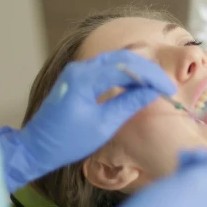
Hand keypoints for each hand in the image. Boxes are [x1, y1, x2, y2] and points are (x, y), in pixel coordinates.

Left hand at [0, 50, 174, 192]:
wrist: (36, 148)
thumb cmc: (68, 142)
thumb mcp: (104, 125)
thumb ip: (129, 104)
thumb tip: (153, 91)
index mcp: (85, 79)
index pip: (127, 67)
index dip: (152, 77)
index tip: (170, 90)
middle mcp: (80, 68)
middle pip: (123, 58)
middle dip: (148, 70)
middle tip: (167, 86)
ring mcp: (77, 70)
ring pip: (115, 60)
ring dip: (138, 70)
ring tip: (156, 85)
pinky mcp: (77, 77)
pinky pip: (106, 67)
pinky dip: (125, 73)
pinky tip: (137, 84)